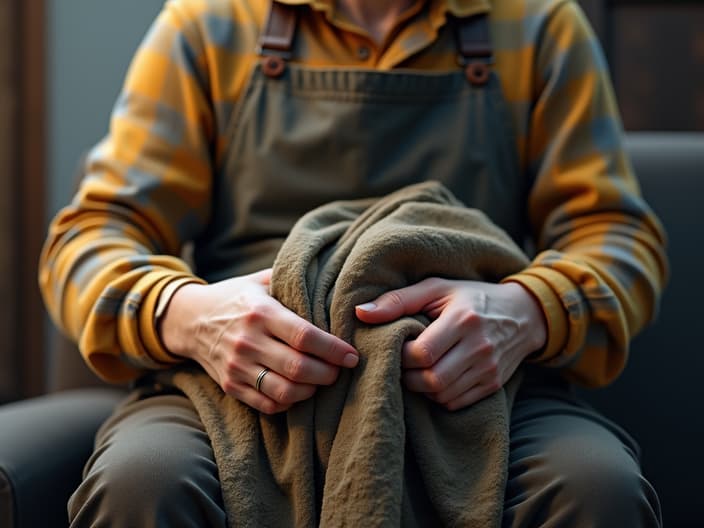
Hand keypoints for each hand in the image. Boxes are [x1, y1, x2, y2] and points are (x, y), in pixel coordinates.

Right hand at [160, 269, 358, 413]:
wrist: (189, 319)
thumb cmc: (237, 297)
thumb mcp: (261, 281)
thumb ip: (293, 282)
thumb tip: (336, 282)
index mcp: (261, 312)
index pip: (304, 336)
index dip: (333, 349)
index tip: (352, 355)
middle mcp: (248, 341)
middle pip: (298, 368)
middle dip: (329, 373)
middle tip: (341, 370)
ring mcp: (237, 367)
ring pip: (284, 391)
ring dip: (311, 391)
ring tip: (322, 380)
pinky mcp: (230, 386)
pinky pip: (267, 405)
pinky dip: (289, 402)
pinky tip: (299, 391)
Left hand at [355, 278, 545, 410]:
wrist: (523, 315)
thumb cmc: (471, 298)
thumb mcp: (436, 288)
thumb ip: (397, 300)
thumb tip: (360, 313)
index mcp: (464, 320)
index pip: (422, 353)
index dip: (402, 356)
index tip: (398, 346)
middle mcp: (480, 347)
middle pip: (432, 380)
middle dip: (408, 377)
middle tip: (403, 363)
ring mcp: (489, 370)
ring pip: (442, 395)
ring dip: (421, 388)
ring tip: (417, 370)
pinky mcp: (493, 385)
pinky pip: (456, 402)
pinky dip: (439, 396)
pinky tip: (435, 378)